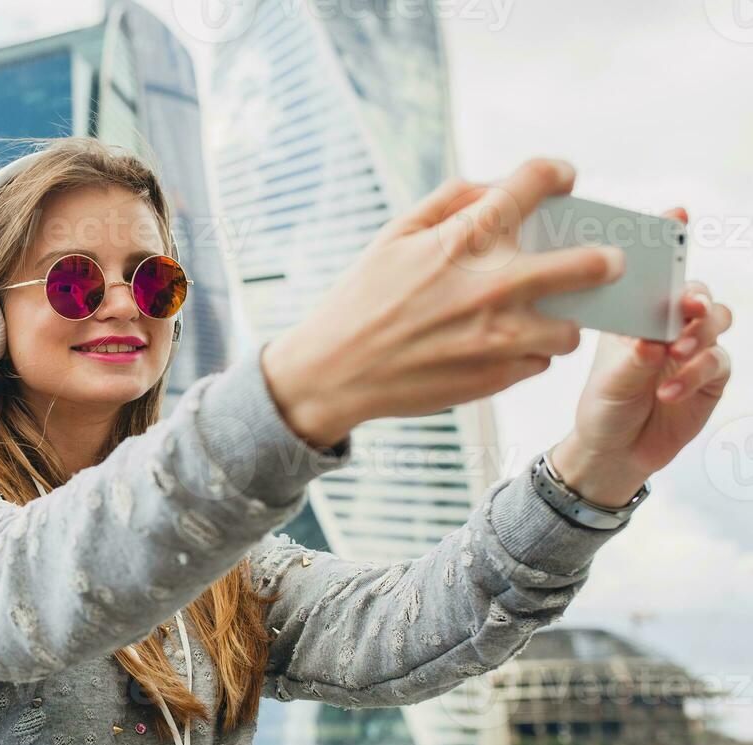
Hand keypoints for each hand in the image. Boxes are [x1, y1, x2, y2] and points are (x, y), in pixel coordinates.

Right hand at [262, 158, 621, 447]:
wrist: (333, 373)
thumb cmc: (360, 299)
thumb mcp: (393, 235)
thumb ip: (450, 201)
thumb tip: (497, 188)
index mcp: (464, 239)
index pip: (535, 183)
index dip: (557, 173)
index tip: (561, 180)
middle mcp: (493, 286)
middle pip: (589, 263)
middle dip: (604, 258)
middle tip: (606, 261)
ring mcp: (501, 336)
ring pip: (572, 327)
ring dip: (561, 319)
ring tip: (540, 319)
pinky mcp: (498, 376)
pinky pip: (540, 361)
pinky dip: (528, 353)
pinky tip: (501, 348)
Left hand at [549, 207, 735, 507]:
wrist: (615, 452)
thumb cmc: (603, 406)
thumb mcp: (609, 377)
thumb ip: (634, 356)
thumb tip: (654, 339)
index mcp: (636, 314)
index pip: (658, 271)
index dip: (671, 240)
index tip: (677, 215)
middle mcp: (668, 325)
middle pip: (696, 292)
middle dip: (694, 296)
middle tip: (685, 307)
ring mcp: (694, 349)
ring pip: (715, 322)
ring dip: (698, 335)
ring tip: (674, 353)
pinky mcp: (712, 377)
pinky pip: (718, 362)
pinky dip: (695, 373)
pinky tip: (669, 390)